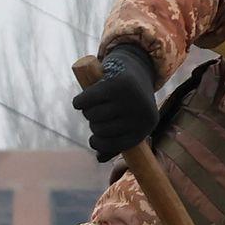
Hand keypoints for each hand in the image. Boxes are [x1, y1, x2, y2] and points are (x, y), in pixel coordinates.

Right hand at [72, 43, 162, 161]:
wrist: (139, 66)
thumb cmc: (132, 101)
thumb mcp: (130, 122)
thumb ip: (117, 142)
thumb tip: (99, 158)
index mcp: (145, 127)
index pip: (113, 145)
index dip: (99, 143)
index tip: (94, 138)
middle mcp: (139, 114)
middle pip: (100, 129)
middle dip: (94, 123)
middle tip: (98, 113)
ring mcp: (129, 99)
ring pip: (92, 115)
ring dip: (87, 112)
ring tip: (94, 104)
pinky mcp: (116, 84)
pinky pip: (86, 101)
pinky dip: (79, 102)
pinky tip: (79, 102)